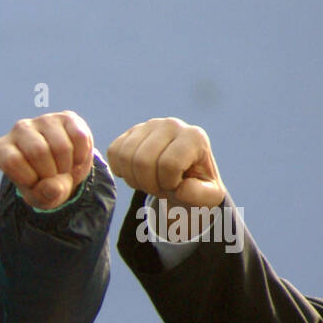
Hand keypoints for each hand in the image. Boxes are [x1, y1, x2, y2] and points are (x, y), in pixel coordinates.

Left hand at [0, 111, 94, 209]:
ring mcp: (44, 120)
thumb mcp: (40, 197)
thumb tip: (53, 188)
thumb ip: (44, 195)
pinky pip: (79, 137)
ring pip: (61, 146)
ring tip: (63, 169)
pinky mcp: (67, 117)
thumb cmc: (43, 184)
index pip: (13, 161)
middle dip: (51, 173)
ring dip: (67, 166)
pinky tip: (75, 159)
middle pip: (38, 152)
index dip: (29, 179)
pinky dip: (81, 156)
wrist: (63, 172)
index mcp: (3, 148)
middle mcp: (20, 129)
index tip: (34, 183)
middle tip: (52, 177)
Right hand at [106, 118, 225, 207]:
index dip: (168, 184)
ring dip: (134, 179)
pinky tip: (136, 174)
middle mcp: (171, 125)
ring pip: (125, 156)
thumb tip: (181, 187)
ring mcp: (149, 126)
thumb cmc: (196, 187)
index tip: (176, 187)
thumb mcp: (209, 197)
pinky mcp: (131, 132)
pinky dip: (121, 170)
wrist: (184, 177)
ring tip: (149, 182)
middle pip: (143, 161)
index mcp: (194, 137)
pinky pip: (114, 152)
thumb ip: (201, 196)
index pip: (168, 164)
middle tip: (160, 188)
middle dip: (148, 184)